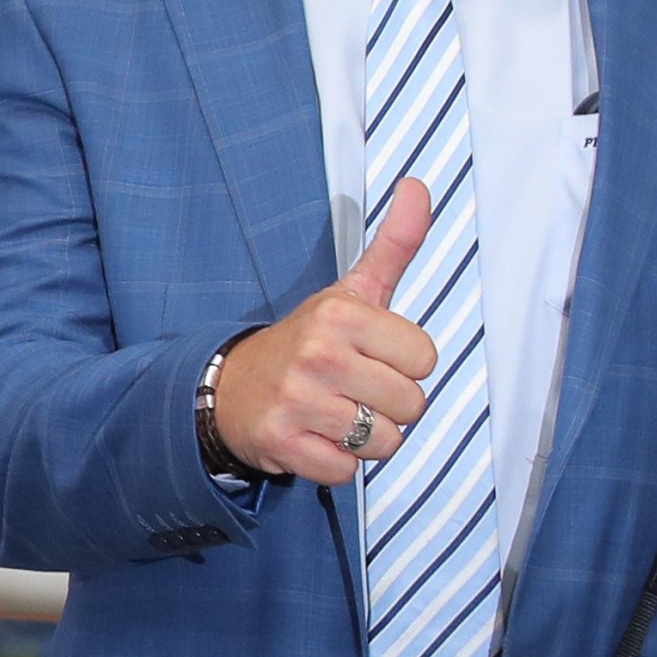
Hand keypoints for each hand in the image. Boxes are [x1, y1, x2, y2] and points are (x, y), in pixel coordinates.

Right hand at [210, 178, 440, 485]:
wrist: (231, 387)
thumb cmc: (307, 342)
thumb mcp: (351, 291)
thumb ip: (394, 244)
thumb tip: (419, 185)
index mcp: (342, 313)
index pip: (426, 359)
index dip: (405, 366)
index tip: (372, 359)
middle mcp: (319, 354)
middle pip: (411, 405)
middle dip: (389, 407)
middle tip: (354, 392)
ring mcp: (299, 400)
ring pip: (383, 443)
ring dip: (365, 440)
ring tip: (336, 416)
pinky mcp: (282, 442)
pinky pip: (346, 471)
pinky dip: (335, 463)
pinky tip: (314, 439)